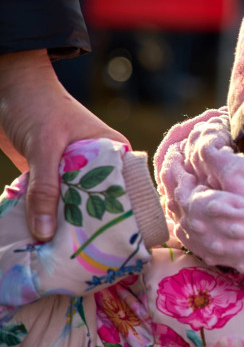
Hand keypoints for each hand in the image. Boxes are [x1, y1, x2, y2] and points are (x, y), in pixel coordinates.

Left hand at [0, 50, 125, 240]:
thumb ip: (46, 189)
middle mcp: (97, 165)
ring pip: (72, 207)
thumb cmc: (39, 106)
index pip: (128, 188)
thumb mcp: (46, 147)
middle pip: (99, 204)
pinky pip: (50, 204)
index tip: (119, 245)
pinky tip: (42, 242)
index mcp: (112, 151)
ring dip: (65, 227)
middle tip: (89, 259)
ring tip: (66, 258)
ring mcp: (72, 173)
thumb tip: (44, 234)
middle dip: (91, 229)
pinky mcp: (49, 179)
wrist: (7, 87)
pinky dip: (44, 220)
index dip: (125, 216)